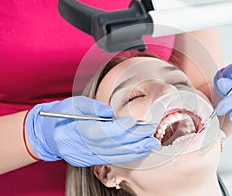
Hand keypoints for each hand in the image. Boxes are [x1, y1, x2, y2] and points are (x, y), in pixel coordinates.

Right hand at [25, 96, 159, 165]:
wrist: (48, 133)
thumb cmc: (63, 114)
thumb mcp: (75, 103)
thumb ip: (93, 107)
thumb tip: (110, 112)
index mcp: (78, 130)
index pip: (104, 132)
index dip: (122, 128)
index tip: (136, 122)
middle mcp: (81, 147)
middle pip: (112, 145)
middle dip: (134, 140)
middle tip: (151, 133)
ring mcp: (85, 157)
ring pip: (114, 156)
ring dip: (134, 150)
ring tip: (151, 144)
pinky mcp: (89, 161)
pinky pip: (111, 160)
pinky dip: (126, 156)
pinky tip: (139, 151)